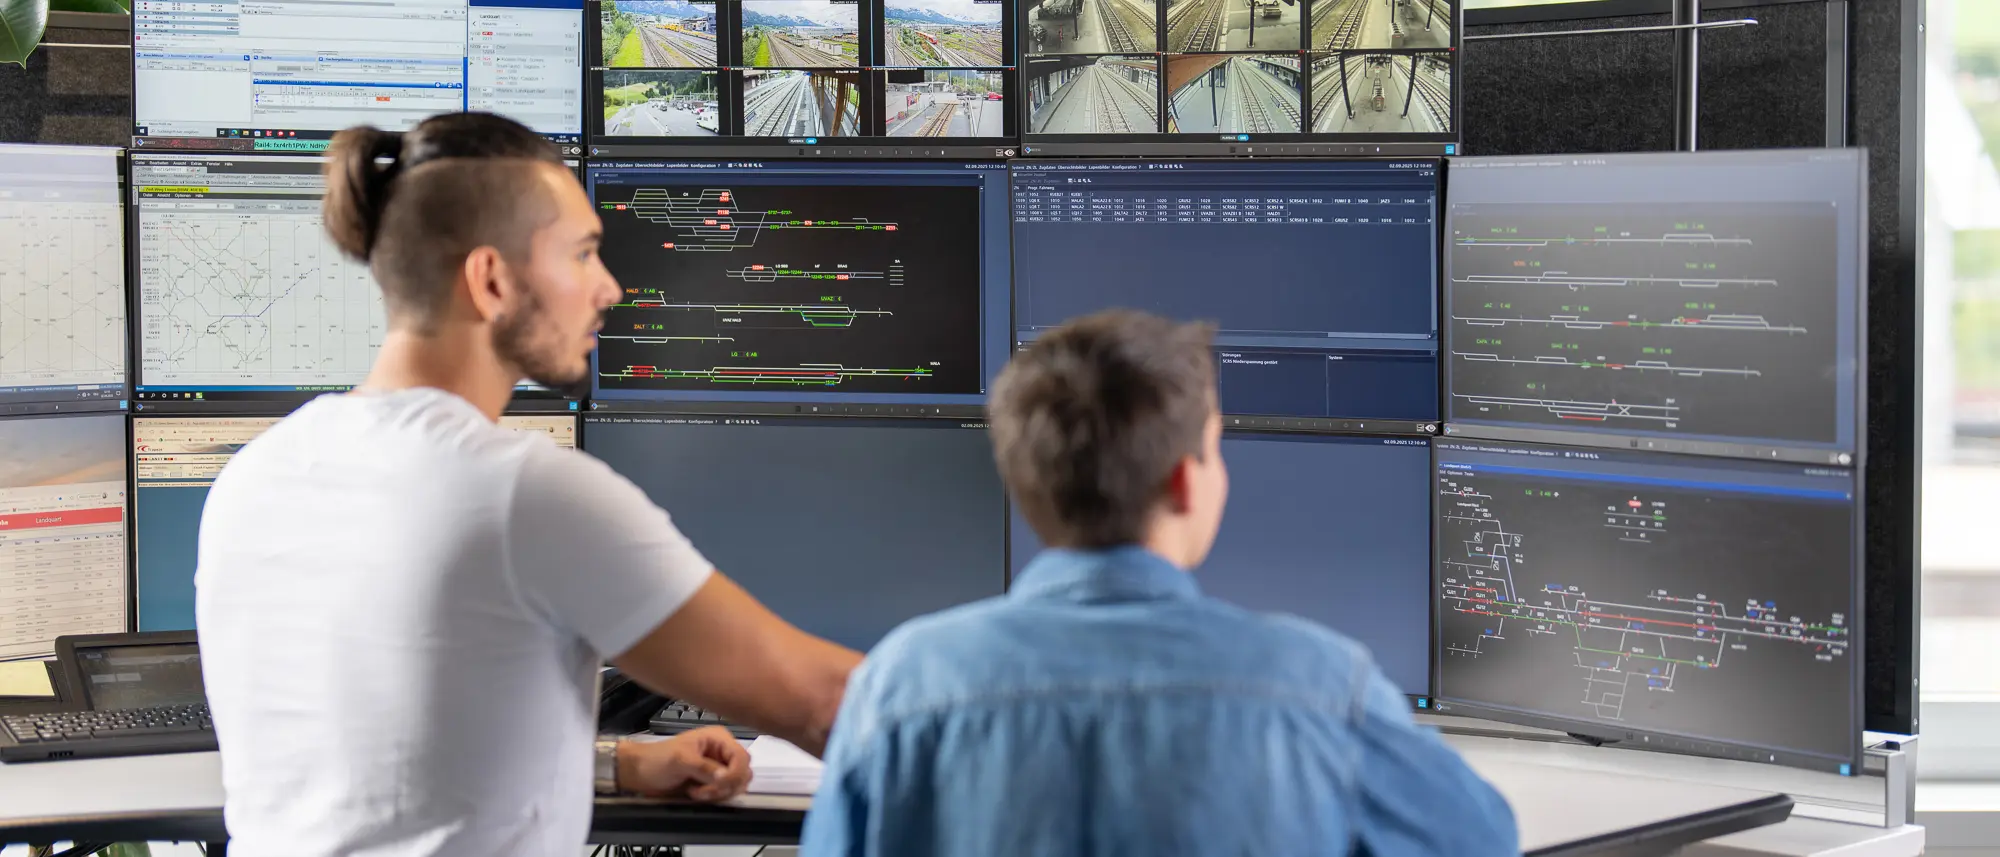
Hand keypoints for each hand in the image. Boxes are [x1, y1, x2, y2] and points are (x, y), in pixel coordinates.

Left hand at [618, 727, 752, 801]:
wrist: (640, 773)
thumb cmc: (657, 760)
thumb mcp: (680, 760)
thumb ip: (704, 767)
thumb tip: (725, 776)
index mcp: (718, 738)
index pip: (742, 756)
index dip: (735, 773)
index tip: (719, 783)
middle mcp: (722, 753)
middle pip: (743, 773)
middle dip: (726, 785)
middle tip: (704, 790)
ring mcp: (718, 769)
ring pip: (736, 786)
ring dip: (718, 793)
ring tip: (696, 792)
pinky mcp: (713, 783)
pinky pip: (725, 794)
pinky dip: (713, 798)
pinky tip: (695, 794)